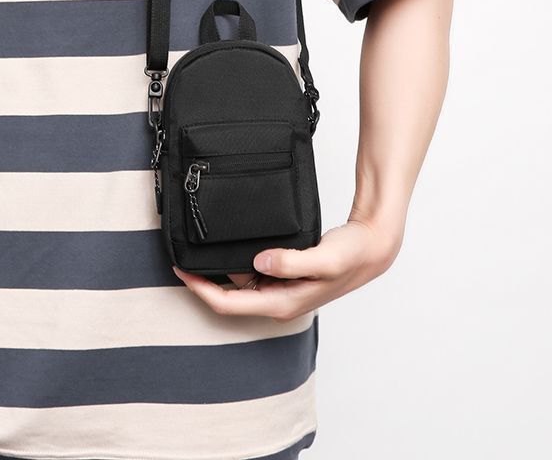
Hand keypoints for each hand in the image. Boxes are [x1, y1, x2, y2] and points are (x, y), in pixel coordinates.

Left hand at [171, 218, 401, 319]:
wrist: (371, 247)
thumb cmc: (351, 255)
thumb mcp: (323, 258)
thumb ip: (292, 262)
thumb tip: (260, 262)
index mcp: (282, 303)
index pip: (230, 304)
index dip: (201, 290)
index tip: (181, 271)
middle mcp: (278, 300)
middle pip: (229, 297)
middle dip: (202, 282)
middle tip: (179, 258)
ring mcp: (280, 289)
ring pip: (238, 285)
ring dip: (217, 272)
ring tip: (196, 251)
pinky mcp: (283, 276)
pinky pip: (250, 273)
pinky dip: (234, 263)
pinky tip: (226, 248)